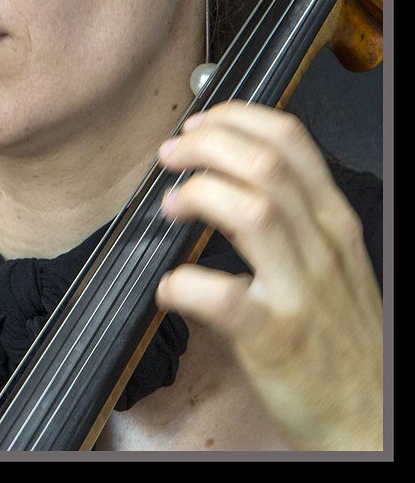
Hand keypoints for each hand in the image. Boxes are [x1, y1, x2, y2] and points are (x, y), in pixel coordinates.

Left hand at [155, 100, 382, 450]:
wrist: (366, 417)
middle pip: (263, 165)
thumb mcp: (332, 259)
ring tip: (170, 205)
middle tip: (170, 154)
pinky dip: (186, 282)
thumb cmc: (338, 335)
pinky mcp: (276, 339)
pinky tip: (170, 286)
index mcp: (333, 220)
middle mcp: (323, 247)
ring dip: (199, 194)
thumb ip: (291, 214)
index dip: (235, 119)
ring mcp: (301, 292)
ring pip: (252, 212)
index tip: (199, 123)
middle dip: (206, 146)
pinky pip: (224, 296)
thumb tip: (225, 170)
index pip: (289, 140)